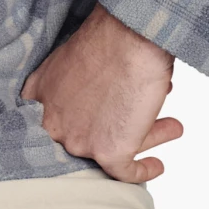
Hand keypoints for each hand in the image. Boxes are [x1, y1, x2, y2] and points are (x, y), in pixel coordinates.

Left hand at [20, 2, 182, 181]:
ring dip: (144, 137)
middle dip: (112, 126)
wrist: (130, 35)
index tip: (92, 124)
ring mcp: (79, 140)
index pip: (47, 121)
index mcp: (40, 93)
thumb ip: (76, 80)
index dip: (71, 123)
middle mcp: (54, 121)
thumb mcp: (74, 56)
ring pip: (108, 150)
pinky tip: (155, 164)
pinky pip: (125, 173)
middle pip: (83, 136)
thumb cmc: (109, 35)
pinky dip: (143, 170)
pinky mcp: (108, 152)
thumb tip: (98, 95)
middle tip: (131, 120)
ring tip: (167, 128)